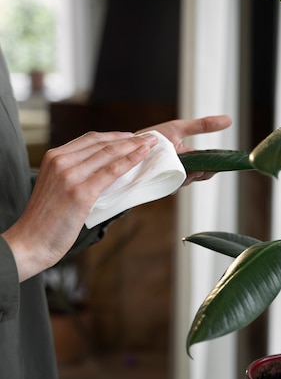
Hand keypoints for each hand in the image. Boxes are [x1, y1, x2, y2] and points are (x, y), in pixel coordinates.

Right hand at [2, 131, 157, 280]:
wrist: (30, 242)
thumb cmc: (46, 221)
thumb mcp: (56, 188)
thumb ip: (75, 176)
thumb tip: (105, 174)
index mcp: (54, 157)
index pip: (89, 140)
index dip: (114, 136)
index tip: (131, 137)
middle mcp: (61, 161)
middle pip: (102, 143)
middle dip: (128, 139)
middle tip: (149, 137)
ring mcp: (70, 175)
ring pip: (109, 154)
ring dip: (134, 146)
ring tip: (151, 143)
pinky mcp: (81, 192)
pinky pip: (111, 171)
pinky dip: (130, 161)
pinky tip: (142, 155)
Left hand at [136, 114, 231, 184]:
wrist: (127, 146)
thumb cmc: (153, 137)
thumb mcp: (179, 128)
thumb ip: (203, 125)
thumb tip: (229, 119)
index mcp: (189, 159)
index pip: (207, 167)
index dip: (215, 166)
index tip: (221, 162)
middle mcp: (181, 171)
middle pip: (198, 177)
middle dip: (202, 172)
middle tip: (206, 167)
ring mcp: (170, 179)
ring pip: (185, 182)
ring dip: (188, 176)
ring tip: (192, 169)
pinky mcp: (158, 184)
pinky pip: (168, 185)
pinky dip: (172, 180)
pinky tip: (174, 174)